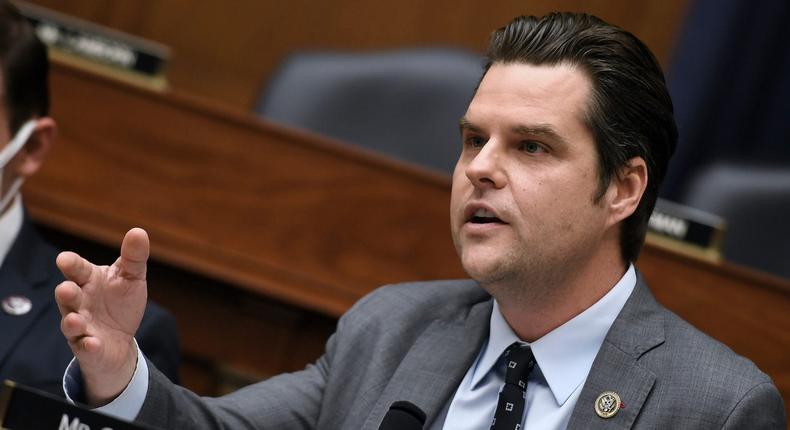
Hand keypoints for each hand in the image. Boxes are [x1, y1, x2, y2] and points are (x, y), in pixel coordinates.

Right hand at [55, 228, 149, 404]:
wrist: (120, 340)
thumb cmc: (121, 302)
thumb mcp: (132, 278)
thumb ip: (133, 257)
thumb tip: (139, 231)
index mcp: (88, 281)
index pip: (77, 270)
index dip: (71, 264)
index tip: (64, 259)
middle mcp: (79, 303)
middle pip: (68, 297)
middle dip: (66, 293)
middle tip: (65, 289)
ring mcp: (80, 326)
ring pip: (71, 323)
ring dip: (72, 322)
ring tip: (75, 320)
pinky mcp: (87, 348)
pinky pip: (85, 348)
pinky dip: (88, 346)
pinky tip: (93, 343)